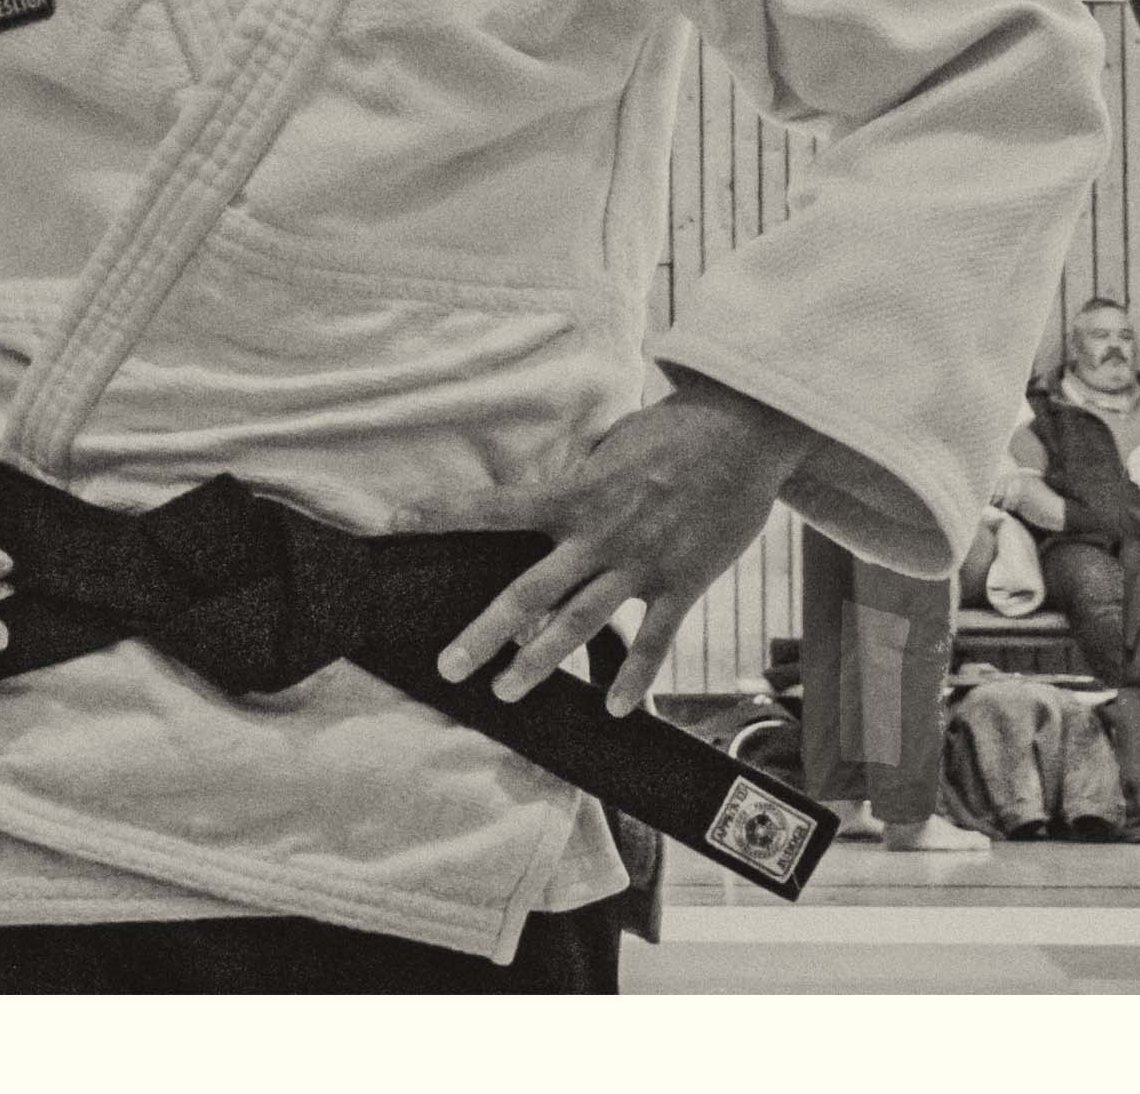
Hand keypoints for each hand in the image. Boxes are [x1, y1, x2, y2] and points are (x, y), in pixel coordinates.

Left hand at [429, 379, 808, 718]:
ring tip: (507, 694)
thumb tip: (547, 498)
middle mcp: (600, 534)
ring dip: (541, 663)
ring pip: (580, 625)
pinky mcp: (683, 583)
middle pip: (529, 593)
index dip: (442, 513)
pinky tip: (615, 709)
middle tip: (449, 667)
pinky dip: (635, 678)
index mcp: (576, 493)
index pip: (495, 505)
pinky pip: (654, 641)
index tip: (393, 521)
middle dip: (485, 633)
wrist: (745, 433)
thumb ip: (578, 479)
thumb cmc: (674, 430)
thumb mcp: (612, 446)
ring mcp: (641, 563)